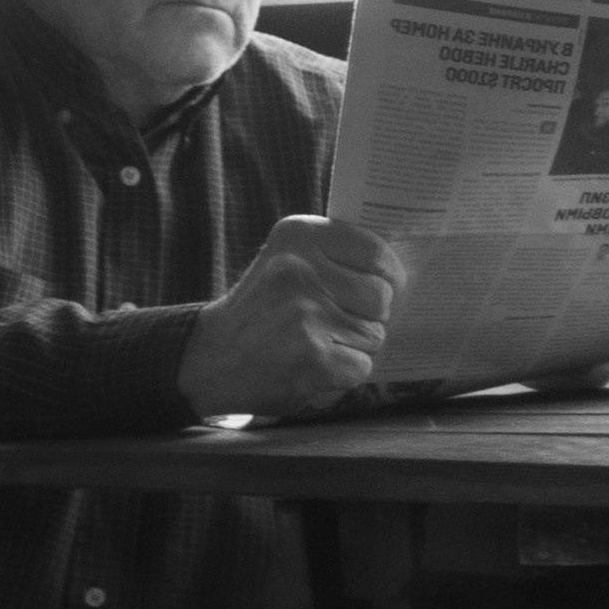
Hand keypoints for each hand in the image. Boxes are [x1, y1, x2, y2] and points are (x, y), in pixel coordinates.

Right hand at [177, 214, 402, 416]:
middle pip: (382, 296)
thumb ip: (335, 256)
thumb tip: (399, 271)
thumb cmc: (263, 309)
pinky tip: (313, 365)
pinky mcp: (313, 357)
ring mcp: (307, 314)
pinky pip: (362, 366)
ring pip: (375, 334)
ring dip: (354, 346)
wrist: (210, 357)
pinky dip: (344, 373)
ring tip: (316, 343)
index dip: (386, 275)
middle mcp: (301, 270)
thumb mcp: (288, 260)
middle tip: (333, 323)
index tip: (379, 287)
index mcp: (298, 235)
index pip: (376, 251)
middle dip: (368, 315)